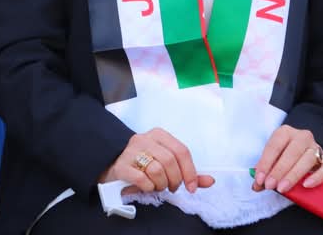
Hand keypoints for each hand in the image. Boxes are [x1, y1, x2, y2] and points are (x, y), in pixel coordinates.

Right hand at [100, 127, 214, 194]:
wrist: (112, 165)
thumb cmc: (143, 164)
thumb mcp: (166, 164)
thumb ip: (188, 172)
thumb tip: (210, 180)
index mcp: (158, 135)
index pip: (181, 150)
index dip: (190, 172)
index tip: (191, 187)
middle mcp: (144, 139)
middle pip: (170, 161)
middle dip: (175, 180)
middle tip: (172, 187)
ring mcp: (131, 151)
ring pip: (157, 170)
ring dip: (161, 184)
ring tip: (157, 185)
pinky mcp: (122, 166)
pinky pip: (142, 179)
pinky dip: (148, 187)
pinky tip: (146, 186)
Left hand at [252, 124, 322, 193]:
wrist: (306, 152)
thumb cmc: (285, 155)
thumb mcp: (273, 159)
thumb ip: (265, 172)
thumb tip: (256, 186)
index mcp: (285, 132)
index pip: (274, 146)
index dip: (265, 163)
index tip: (259, 179)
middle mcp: (302, 136)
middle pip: (291, 153)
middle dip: (279, 171)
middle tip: (270, 186)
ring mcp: (317, 147)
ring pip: (307, 159)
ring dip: (293, 175)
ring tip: (283, 188)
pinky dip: (317, 177)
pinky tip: (306, 185)